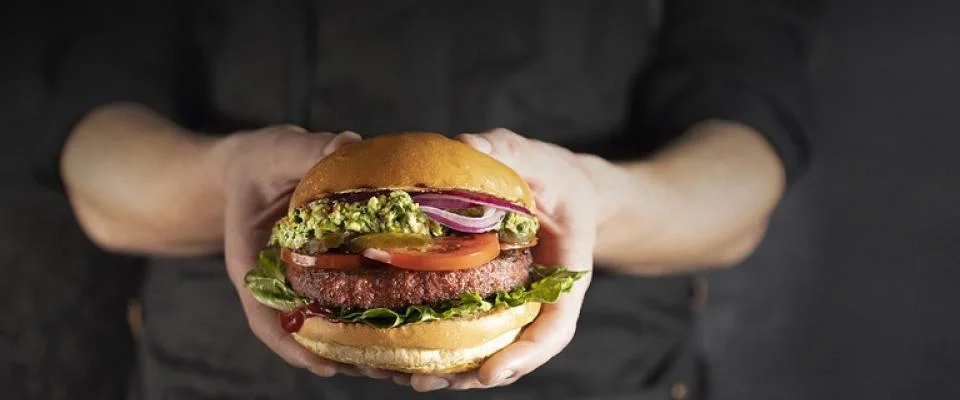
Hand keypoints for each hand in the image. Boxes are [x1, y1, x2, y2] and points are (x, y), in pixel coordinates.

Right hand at [220, 126, 390, 378]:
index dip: (292, 345)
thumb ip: (306, 151)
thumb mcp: (276, 151)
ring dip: (367, 348)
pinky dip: (378, 319)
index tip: (324, 365)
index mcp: (255, 263)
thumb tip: (348, 143)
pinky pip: (352, 304)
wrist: (256, 168)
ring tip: (407, 364)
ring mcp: (308, 284)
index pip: (265, 317)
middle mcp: (282, 283)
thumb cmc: (260, 162)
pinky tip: (413, 330)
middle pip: (308, 334)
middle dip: (345, 356)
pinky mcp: (333, 276)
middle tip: (385, 369)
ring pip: (333, 327)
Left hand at [396, 128, 594, 390]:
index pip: (555, 326)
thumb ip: (508, 150)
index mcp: (565, 273)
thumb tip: (466, 143)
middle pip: (513, 351)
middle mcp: (539, 298)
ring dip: (450, 369)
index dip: (525, 355)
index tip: (491, 373)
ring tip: (408, 377)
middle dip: (472, 374)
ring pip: (487, 349)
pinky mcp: (489, 298)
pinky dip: (439, 344)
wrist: (563, 191)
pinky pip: (469, 328)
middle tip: (427, 381)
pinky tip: (401, 349)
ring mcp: (514, 303)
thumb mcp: (538, 158)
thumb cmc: (556, 177)